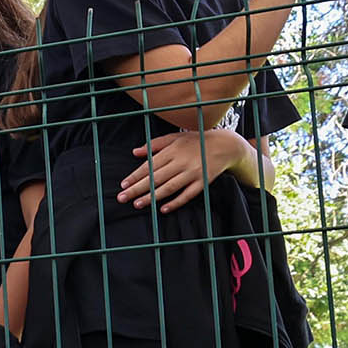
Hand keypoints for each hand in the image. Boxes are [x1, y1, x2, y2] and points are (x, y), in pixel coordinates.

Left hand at [119, 129, 256, 211]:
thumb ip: (155, 145)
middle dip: (137, 188)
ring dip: (152, 197)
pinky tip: (163, 209)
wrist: (225, 145)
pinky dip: (175, 203)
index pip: (150, 165)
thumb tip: (135, 152)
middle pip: (155, 178)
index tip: (123, 184)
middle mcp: (181, 162)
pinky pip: (187, 195)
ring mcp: (192, 173)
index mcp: (172, 150)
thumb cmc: (196, 141)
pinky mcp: (202, 183)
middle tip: (122, 198)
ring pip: (168, 188)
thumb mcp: (175, 137)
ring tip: (137, 204)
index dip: (135, 176)